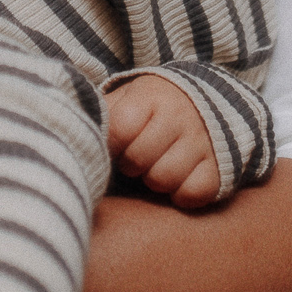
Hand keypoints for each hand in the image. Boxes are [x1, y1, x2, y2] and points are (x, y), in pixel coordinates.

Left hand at [106, 75, 219, 208]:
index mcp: (151, 97)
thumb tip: (72, 130)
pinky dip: (181, 194)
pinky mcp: (220, 167)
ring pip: (163, 180)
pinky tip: (177, 180)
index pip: (119, 130)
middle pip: (138, 161)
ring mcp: (202, 142)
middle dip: (131, 164)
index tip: (115, 145)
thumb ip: (101, 111)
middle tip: (136, 157)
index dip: (111, 145)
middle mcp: (180, 116)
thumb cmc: (152, 106)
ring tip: (156, 166)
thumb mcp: (126, 97)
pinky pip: (193, 194)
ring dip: (154, 181)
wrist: (205, 100)